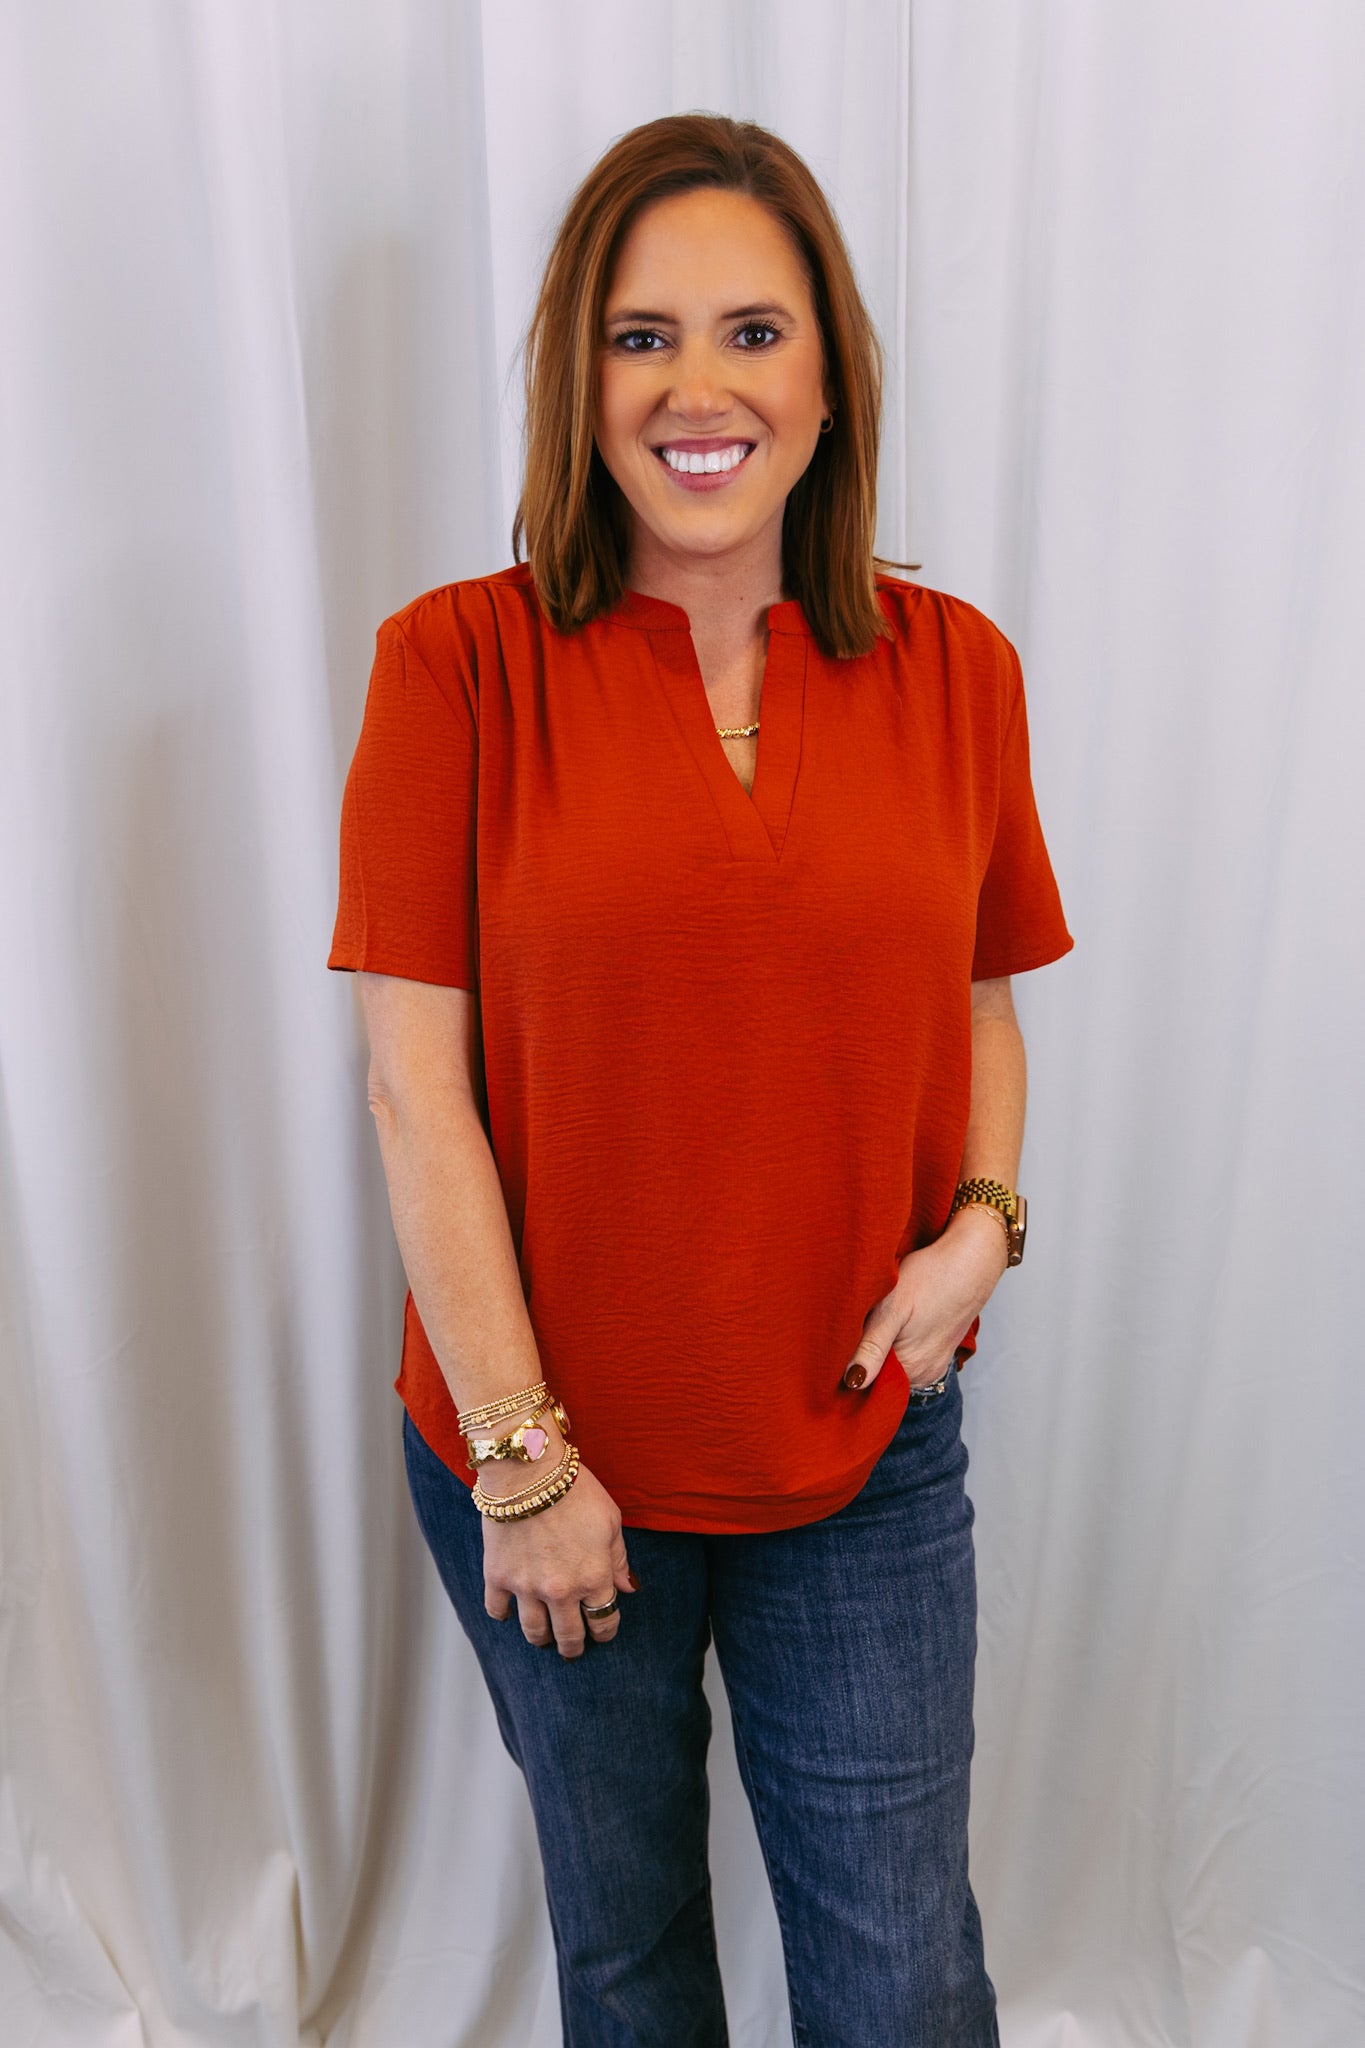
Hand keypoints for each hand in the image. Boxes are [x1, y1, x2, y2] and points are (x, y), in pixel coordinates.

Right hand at [482, 1456, 638, 1658]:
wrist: (528, 1470)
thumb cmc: (574, 1489)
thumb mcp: (610, 1520)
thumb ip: (619, 1558)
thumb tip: (628, 1587)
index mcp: (594, 1578)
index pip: (604, 1621)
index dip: (605, 1630)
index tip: (602, 1630)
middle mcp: (561, 1591)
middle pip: (569, 1637)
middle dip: (574, 1646)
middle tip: (573, 1647)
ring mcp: (527, 1587)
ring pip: (534, 1632)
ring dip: (543, 1639)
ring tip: (545, 1638)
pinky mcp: (497, 1576)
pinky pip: (497, 1611)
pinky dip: (503, 1615)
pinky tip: (509, 1611)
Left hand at [841, 1206, 1008, 1393]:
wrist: (970, 1261)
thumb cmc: (930, 1277)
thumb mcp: (891, 1308)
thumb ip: (871, 1348)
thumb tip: (852, 1383)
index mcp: (908, 1369)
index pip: (863, 1381)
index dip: (846, 1362)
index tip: (838, 1339)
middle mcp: (922, 1375)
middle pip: (878, 1374)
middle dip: (862, 1355)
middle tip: (860, 1321)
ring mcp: (932, 1366)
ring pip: (892, 1364)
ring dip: (880, 1349)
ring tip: (880, 1319)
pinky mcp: (938, 1353)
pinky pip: (908, 1357)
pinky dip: (897, 1344)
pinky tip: (897, 1322)